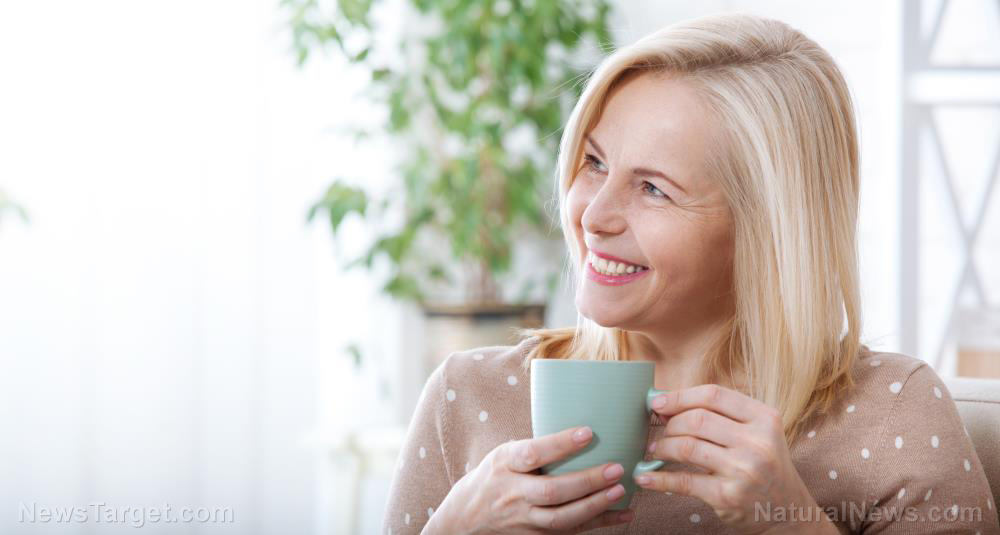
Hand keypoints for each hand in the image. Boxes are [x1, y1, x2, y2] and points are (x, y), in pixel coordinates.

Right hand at [427, 426, 634, 533]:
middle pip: (552, 491)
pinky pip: (571, 532)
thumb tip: (583, 426)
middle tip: (616, 467)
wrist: (466, 519)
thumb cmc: (493, 477)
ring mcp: (524, 519)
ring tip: (620, 490)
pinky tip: (624, 514)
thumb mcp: (503, 454)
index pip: (532, 454)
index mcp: (504, 463)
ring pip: (562, 518)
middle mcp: (513, 493)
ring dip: (595, 505)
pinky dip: (600, 524)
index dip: (560, 444)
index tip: (588, 432)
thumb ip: (535, 448)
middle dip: (587, 481)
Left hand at [638, 384, 826, 534]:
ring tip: (656, 451)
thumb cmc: (763, 463)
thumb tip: (664, 403)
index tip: (657, 402)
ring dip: (663, 448)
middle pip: (696, 419)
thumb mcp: (756, 431)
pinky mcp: (728, 496)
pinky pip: (683, 481)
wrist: (787, 510)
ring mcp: (743, 470)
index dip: (679, 396)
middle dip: (669, 424)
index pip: (713, 395)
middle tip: (659, 431)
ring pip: (686, 447)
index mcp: (764, 418)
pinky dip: (658, 478)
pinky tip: (645, 476)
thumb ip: (720, 414)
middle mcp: (757, 442)